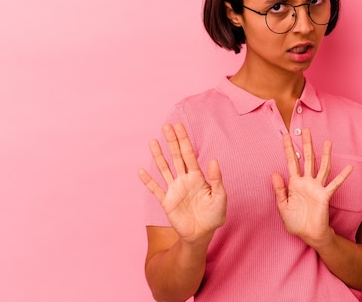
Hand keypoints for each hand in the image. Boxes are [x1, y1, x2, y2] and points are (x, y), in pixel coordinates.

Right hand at [138, 123, 226, 244]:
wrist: (202, 234)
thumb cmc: (214, 215)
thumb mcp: (220, 198)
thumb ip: (217, 180)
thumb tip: (213, 160)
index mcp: (197, 177)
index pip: (189, 154)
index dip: (184, 140)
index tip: (179, 126)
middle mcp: (184, 179)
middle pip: (176, 156)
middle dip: (172, 141)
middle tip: (166, 126)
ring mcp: (174, 189)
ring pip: (165, 169)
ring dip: (158, 156)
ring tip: (152, 142)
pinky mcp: (166, 201)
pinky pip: (155, 189)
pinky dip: (148, 181)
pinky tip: (141, 171)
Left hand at [271, 128, 352, 247]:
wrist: (309, 235)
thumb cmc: (296, 222)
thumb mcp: (282, 206)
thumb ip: (279, 190)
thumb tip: (274, 173)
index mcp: (295, 184)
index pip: (291, 162)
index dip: (288, 149)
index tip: (286, 135)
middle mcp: (307, 182)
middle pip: (307, 159)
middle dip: (307, 144)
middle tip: (307, 129)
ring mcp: (317, 187)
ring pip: (322, 167)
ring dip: (325, 155)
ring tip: (328, 142)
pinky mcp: (325, 195)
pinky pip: (334, 184)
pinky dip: (342, 176)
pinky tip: (349, 167)